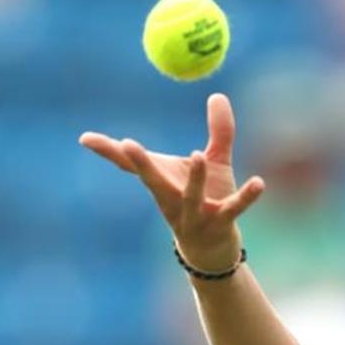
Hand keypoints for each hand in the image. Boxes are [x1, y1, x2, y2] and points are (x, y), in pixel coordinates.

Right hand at [79, 92, 265, 270]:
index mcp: (163, 183)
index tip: (85, 138)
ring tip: (197, 155)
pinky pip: (233, 210)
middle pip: (152, 181)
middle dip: (140, 163)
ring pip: (190, 197)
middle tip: (125, 143)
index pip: (132, 165)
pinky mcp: (220, 225)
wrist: (214, 250)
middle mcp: (172, 200)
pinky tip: (259, 182)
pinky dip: (247, 197)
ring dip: (193, 178)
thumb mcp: (214, 162)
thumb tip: (218, 94)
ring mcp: (194, 215)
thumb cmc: (208, 201)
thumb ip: (219, 131)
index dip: (109, 151)